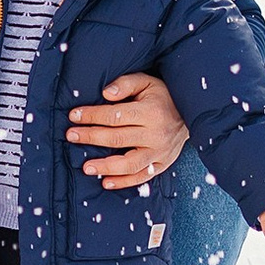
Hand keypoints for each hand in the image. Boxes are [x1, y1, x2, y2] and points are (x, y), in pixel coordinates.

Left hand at [68, 72, 188, 189]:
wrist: (193, 113)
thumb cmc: (163, 95)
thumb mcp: (146, 82)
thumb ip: (125, 84)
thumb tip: (105, 94)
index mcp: (150, 112)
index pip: (115, 116)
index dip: (92, 116)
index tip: (74, 116)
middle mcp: (156, 134)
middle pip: (118, 139)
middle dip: (92, 137)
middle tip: (71, 136)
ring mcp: (160, 152)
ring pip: (130, 164)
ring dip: (106, 167)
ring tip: (86, 167)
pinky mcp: (163, 164)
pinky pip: (142, 177)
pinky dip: (124, 182)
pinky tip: (106, 183)